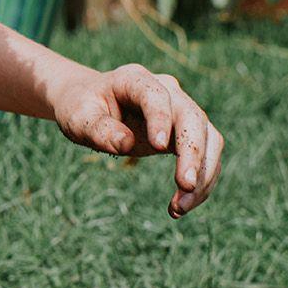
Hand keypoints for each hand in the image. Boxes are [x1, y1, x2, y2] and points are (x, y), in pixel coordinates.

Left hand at [48, 63, 224, 217]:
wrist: (91, 103)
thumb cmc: (82, 108)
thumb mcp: (78, 117)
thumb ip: (99, 129)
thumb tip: (126, 145)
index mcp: (134, 79)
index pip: (155, 94)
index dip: (161, 118)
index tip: (160, 146)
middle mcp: (166, 90)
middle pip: (192, 117)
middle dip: (193, 153)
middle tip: (185, 186)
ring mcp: (180, 109)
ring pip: (208, 138)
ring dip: (203, 174)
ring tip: (179, 208)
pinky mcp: (187, 131)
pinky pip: (206, 154)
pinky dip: (200, 181)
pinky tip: (179, 206)